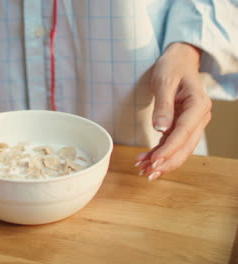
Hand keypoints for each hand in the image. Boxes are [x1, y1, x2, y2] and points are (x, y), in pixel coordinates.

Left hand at [135, 42, 211, 180]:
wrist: (178, 60)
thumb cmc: (172, 67)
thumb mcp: (164, 82)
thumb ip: (163, 106)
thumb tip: (160, 129)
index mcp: (198, 104)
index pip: (184, 131)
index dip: (170, 148)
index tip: (155, 161)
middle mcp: (199, 116)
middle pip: (186, 145)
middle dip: (167, 161)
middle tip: (148, 173)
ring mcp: (193, 122)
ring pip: (180, 148)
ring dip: (163, 160)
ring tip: (143, 170)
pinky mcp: (183, 125)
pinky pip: (173, 142)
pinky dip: (160, 152)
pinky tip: (146, 160)